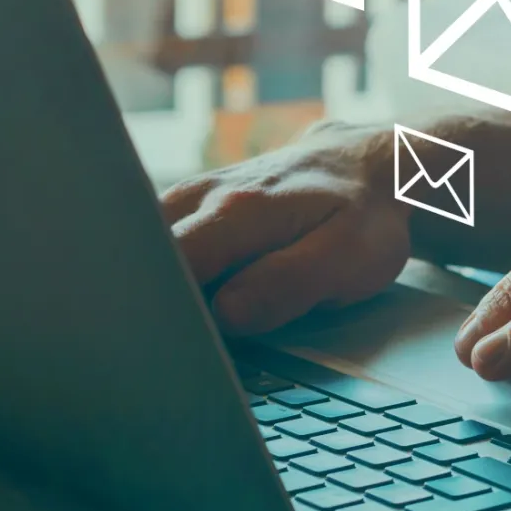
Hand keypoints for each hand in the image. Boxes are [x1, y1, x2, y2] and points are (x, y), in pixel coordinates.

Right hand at [161, 122, 410, 335]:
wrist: (370, 167)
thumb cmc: (362, 218)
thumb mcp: (345, 260)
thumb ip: (285, 285)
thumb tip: (226, 314)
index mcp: (236, 212)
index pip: (167, 265)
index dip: (161, 308)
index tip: (168, 343)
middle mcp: (203, 196)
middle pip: (140, 255)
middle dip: (145, 300)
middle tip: (161, 344)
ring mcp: (193, 196)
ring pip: (143, 246)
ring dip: (151, 284)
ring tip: (172, 321)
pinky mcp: (192, 205)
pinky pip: (157, 239)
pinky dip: (161, 270)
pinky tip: (182, 295)